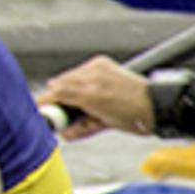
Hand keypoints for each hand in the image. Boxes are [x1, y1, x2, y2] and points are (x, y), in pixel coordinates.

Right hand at [35, 56, 156, 135]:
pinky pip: (81, 70)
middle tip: (59, 112)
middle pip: (59, 84)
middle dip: (56, 98)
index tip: (37, 110)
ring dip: (67, 88)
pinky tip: (88, 91)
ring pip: (69, 77)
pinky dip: (79, 79)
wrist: (157, 103)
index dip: (45, 104)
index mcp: (91, 95)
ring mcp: (97, 68)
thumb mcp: (104, 126)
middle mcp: (92, 78)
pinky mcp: (102, 62)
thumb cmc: (135, 116)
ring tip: (81, 104)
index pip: (57, 95)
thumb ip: (80, 127)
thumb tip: (65, 131)